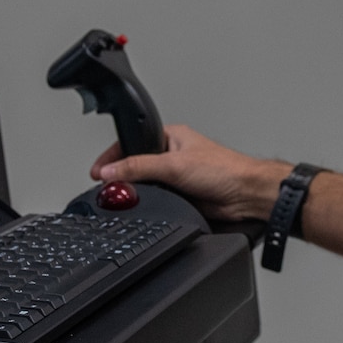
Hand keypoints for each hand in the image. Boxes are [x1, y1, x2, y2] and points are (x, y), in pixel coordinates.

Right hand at [91, 124, 290, 222]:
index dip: (112, 157)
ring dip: (139, 192)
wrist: (246, 195)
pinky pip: (158, 200)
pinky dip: (151, 204)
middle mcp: (172, 155)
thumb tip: (111, 172)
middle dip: (123, 176)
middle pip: (135, 165)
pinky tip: (149, 206)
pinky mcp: (180, 196)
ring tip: (127, 197)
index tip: (97, 171)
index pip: (131, 143)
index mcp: (170, 137)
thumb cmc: (224, 170)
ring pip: (146, 185)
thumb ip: (139, 167)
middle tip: (107, 187)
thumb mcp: (174, 165)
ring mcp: (176, 177)